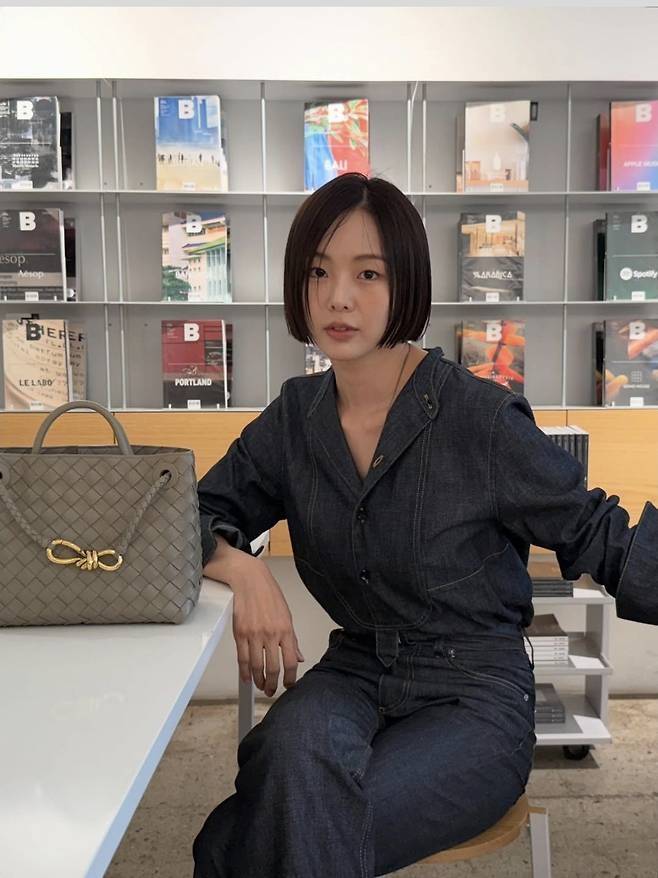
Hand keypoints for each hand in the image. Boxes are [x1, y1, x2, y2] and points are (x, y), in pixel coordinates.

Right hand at [228, 556, 304, 696]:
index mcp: (285, 630)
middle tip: (272, 691)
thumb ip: (293, 639)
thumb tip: (300, 657)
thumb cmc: (270, 596)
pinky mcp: (240, 633)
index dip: (290, 677)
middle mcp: (270, 634)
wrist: (250, 581)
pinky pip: (242, 658)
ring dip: (259, 681)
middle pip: (273, 667)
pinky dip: (244, 671)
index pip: (291, 661)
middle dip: (273, 684)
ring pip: (256, 666)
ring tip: (261, 686)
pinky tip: (247, 677)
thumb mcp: (287, 616)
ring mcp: (254, 634)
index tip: (289, 685)